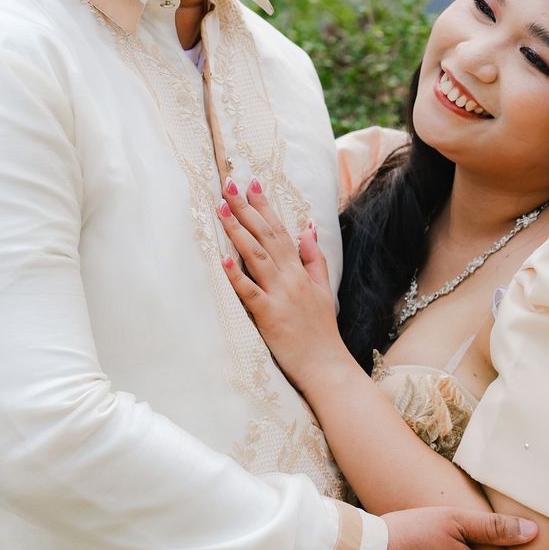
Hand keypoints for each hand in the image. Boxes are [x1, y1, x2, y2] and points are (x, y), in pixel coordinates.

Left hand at [216, 179, 346, 386]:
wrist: (327, 366)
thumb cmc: (321, 331)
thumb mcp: (323, 289)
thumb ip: (313, 258)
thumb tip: (307, 228)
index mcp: (299, 271)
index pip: (280, 230)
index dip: (264, 206)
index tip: (250, 183)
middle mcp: (290, 278)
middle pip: (265, 236)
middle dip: (245, 208)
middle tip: (227, 184)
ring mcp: (280, 295)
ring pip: (256, 256)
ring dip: (237, 231)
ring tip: (221, 209)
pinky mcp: (270, 316)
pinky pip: (250, 292)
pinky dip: (236, 275)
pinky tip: (223, 258)